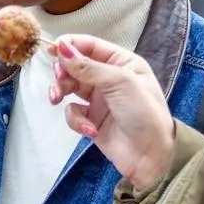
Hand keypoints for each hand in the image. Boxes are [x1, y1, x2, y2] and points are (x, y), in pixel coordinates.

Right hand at [49, 36, 174, 188]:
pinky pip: (73, 111)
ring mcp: (99, 98)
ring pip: (68, 86)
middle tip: (59, 79)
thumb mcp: (119, 83)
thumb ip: (87, 66)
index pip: (89, 45)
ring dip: (60, 91)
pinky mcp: (91, 118)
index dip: (69, 45)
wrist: (152, 158)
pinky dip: (76, 120)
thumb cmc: (144, 113)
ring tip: (57, 100)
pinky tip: (90, 129)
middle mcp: (108, 77)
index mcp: (121, 62)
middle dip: (63, 71)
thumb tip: (60, 47)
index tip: (51, 50)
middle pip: (74, 65)